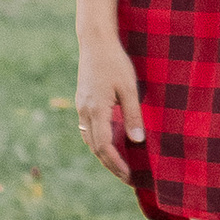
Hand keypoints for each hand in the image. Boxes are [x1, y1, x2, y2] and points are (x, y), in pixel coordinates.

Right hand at [76, 35, 145, 182]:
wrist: (95, 41)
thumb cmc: (115, 62)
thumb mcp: (129, 87)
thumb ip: (132, 114)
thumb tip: (138, 140)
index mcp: (96, 110)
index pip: (105, 147)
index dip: (117, 165)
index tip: (129, 176)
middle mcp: (85, 112)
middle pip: (96, 148)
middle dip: (111, 165)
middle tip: (127, 177)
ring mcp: (81, 107)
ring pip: (90, 139)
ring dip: (104, 155)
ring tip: (120, 164)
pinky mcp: (82, 101)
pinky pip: (88, 129)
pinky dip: (99, 141)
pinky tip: (111, 142)